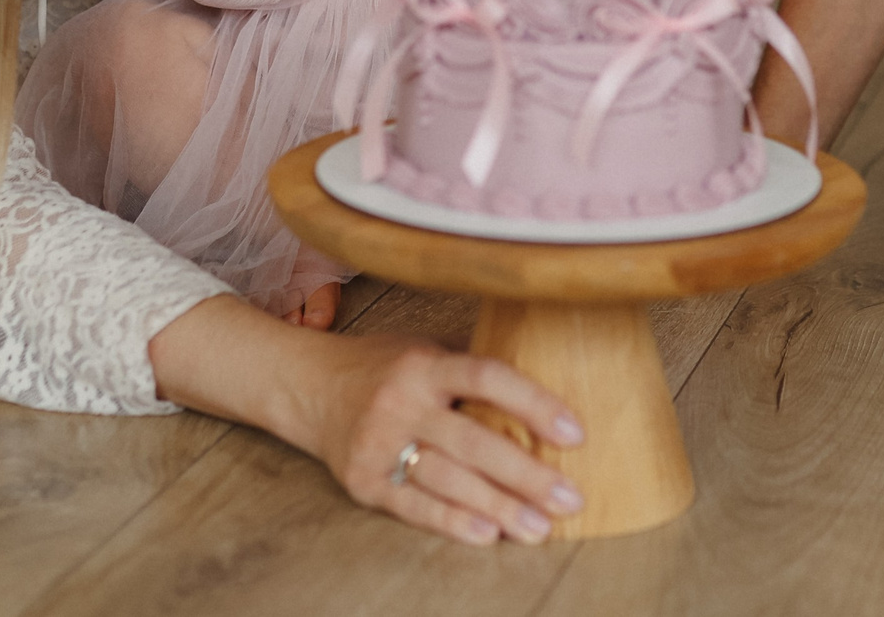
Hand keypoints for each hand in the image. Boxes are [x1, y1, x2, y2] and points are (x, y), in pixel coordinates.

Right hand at [294, 332, 585, 544]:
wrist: (308, 387)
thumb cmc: (385, 368)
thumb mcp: (426, 349)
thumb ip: (473, 370)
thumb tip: (548, 388)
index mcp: (425, 363)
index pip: (487, 377)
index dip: (534, 404)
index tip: (575, 434)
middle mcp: (401, 400)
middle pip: (472, 440)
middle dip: (525, 473)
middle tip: (569, 499)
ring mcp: (379, 442)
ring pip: (446, 479)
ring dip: (497, 507)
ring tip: (538, 528)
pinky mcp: (364, 480)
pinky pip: (413, 505)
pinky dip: (452, 521)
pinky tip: (488, 534)